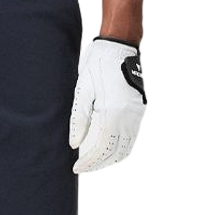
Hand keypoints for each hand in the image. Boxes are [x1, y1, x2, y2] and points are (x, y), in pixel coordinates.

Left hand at [68, 36, 146, 173]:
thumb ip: (79, 120)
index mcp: (113, 112)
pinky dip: (121, 147)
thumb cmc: (97, 65)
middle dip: (99, 163)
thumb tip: (74, 145)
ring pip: (127, 147)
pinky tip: (107, 147)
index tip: (76, 168)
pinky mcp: (139, 109)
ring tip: (94, 161)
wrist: (119, 46)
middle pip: (116, 152)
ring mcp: (137, 114)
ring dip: (111, 158)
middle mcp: (129, 116)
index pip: (102, 148)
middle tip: (83, 167)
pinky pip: (132, 136)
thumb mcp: (82, 90)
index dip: (89, 162)